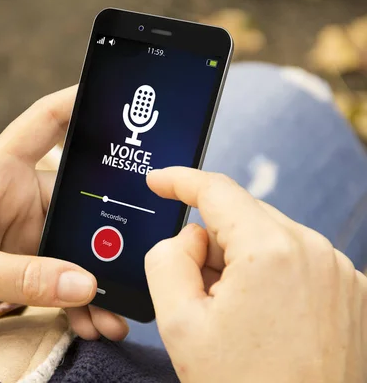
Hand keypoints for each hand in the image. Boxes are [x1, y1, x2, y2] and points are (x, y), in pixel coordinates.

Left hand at [0, 87, 127, 339]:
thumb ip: (23, 277)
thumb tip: (84, 284)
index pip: (44, 123)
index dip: (78, 102)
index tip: (118, 98)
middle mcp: (16, 196)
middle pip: (78, 197)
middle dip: (107, 232)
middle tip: (137, 259)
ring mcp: (23, 232)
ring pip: (76, 245)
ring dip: (96, 278)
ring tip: (114, 315)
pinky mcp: (24, 263)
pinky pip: (62, 276)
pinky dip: (78, 300)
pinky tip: (93, 322)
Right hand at [144, 167, 366, 382]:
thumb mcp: (180, 324)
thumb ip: (167, 260)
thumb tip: (189, 238)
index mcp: (271, 251)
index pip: (217, 190)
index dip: (180, 180)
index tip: (159, 181)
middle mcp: (315, 252)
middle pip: (243, 218)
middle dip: (211, 243)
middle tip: (197, 293)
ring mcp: (341, 273)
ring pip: (270, 240)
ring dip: (241, 263)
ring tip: (234, 318)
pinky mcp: (353, 293)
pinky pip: (298, 262)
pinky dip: (271, 277)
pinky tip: (263, 321)